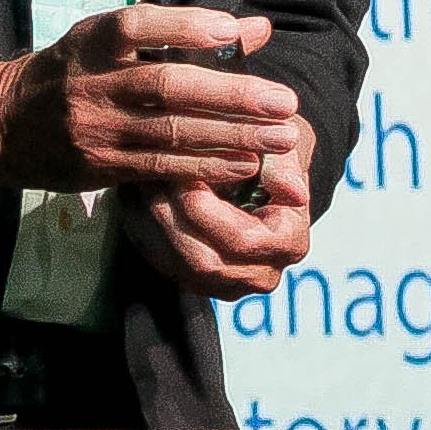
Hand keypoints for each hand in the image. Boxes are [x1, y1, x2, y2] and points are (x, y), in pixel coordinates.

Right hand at [0, 6, 299, 196]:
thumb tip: (256, 29)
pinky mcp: (102, 167)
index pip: (138, 26)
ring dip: (232, 136)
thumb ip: (181, 33)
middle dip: (232, 94)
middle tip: (284, 101)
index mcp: (94, 42)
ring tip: (280, 136)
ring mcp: (98, 128)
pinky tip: (244, 164)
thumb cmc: (72, 72)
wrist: (4, 126)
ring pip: (172, 132)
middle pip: (168, 86)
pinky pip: (161, 168)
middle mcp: (94, 83)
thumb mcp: (110, 40)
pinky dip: (206, 166)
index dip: (185, 26)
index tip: (232, 29)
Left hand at [125, 115, 315, 298]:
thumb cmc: (268, 148)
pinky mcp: (195, 280)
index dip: (205, 209)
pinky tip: (136, 193)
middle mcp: (261, 273)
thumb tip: (294, 192)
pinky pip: (159, 262)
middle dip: (172, 215)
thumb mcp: (280, 146)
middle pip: (204, 260)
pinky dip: (142, 227)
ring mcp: (225, 283)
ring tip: (140, 178)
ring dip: (152, 220)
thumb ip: (283, 165)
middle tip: (151, 173)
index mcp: (289, 243)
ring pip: (176, 263)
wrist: (254, 165)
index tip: (181, 173)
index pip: (241, 240)